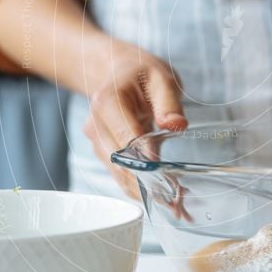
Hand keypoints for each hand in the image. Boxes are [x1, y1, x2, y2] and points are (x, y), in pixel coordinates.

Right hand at [82, 37, 186, 198]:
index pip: (126, 138)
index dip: (145, 161)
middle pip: (119, 161)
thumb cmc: (141, 72)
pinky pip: (118, 171)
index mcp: (107, 102)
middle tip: (175, 200)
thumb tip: (175, 125)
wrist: (117, 70)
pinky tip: (159, 192)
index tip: (167, 179)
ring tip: (173, 201)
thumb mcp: (161, 77)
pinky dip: (137, 183)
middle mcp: (95, 123)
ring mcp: (96, 139)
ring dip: (142, 188)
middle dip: (145, 183)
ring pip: (117, 171)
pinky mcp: (102, 150)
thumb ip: (168, 101)